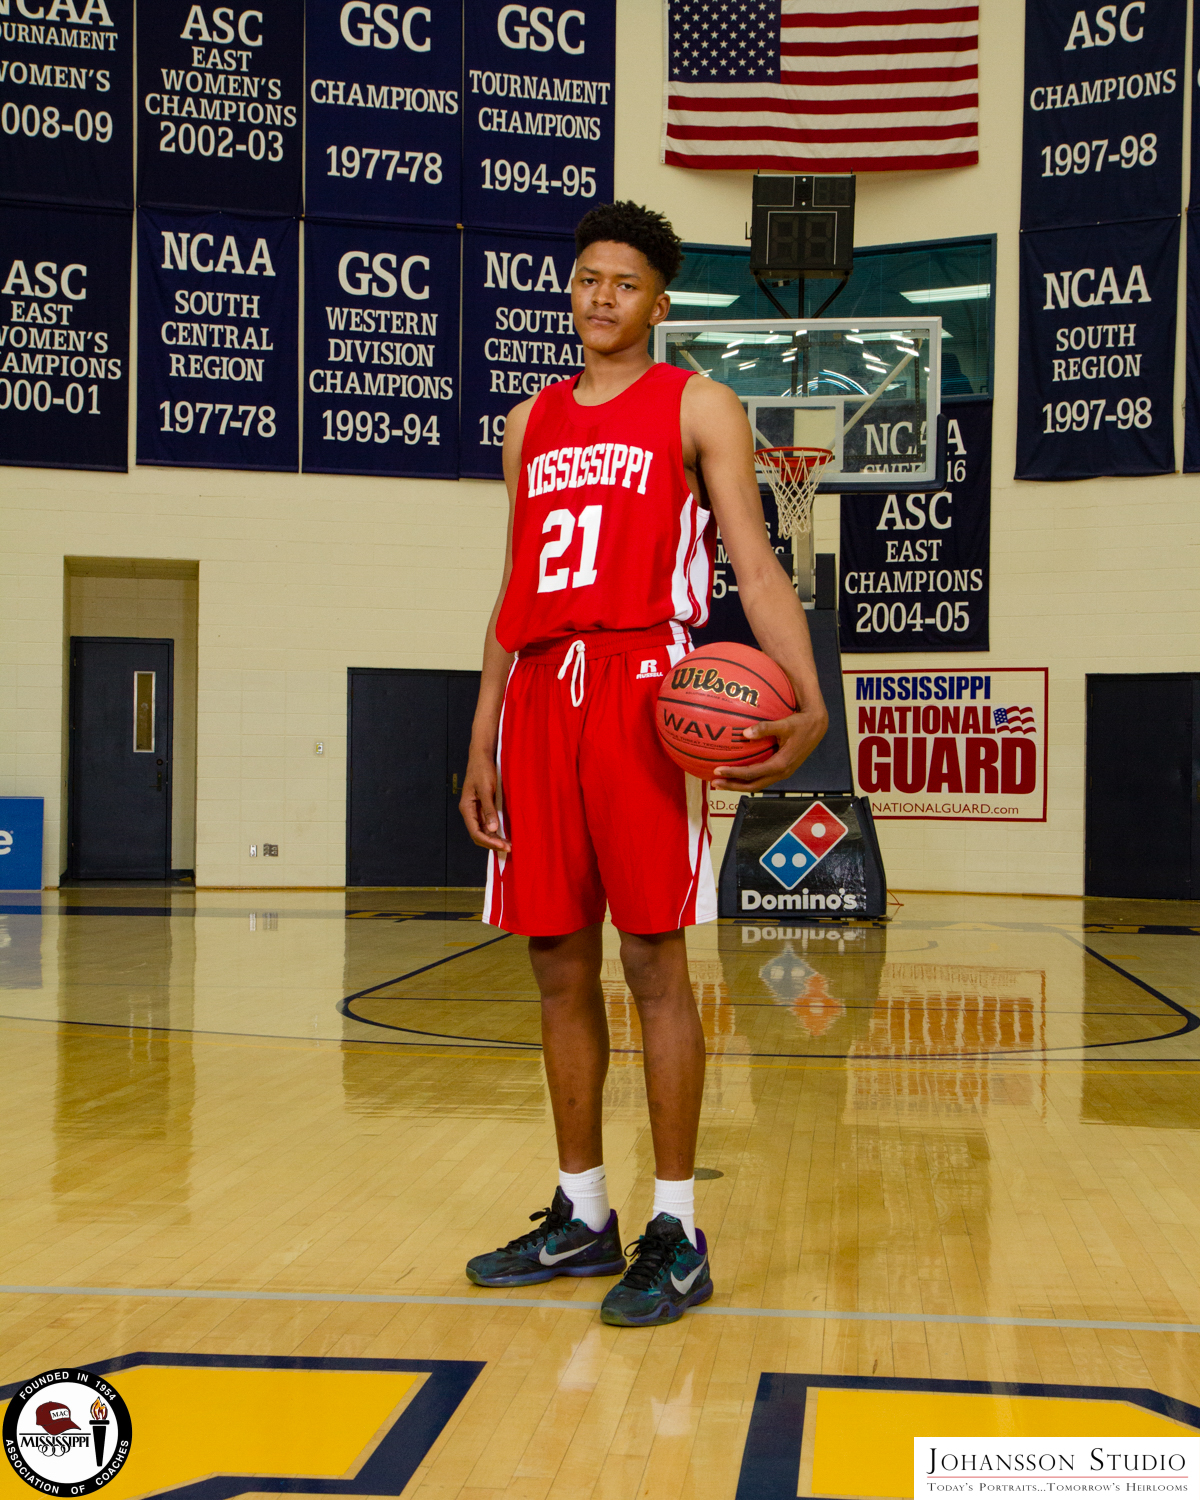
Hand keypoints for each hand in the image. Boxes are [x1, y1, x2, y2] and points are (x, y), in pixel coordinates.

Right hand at [459, 753, 511, 852]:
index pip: (475, 832)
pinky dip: (495, 831)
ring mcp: (476, 810)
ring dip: (495, 839)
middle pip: (478, 835)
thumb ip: (489, 809)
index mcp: (467, 808)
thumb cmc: (482, 770)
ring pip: (483, 831)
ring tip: (508, 845)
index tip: (502, 845)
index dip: (489, 841)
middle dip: (492, 843)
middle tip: (508, 848)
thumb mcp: (486, 789)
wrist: (482, 756)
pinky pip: (488, 823)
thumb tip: (493, 829)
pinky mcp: (483, 806)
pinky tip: (504, 834)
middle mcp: (470, 812)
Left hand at [711, 703, 828, 792]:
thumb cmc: (801, 723)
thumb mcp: (784, 724)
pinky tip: (737, 771)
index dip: (734, 773)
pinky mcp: (782, 769)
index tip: (717, 770)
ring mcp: (782, 772)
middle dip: (733, 785)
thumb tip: (745, 733)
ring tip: (722, 781)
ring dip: (739, 784)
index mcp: (780, 764)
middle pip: (753, 785)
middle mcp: (781, 772)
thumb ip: (765, 728)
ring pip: (757, 784)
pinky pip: (762, 777)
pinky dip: (748, 777)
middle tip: (715, 782)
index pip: (752, 774)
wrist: (817, 726)